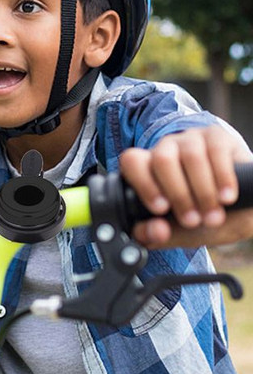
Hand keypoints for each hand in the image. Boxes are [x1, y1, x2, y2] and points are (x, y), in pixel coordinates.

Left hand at [119, 125, 252, 248]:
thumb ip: (158, 236)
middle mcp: (167, 149)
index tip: (160, 209)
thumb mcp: (179, 231)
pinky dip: (222, 178)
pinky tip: (226, 197)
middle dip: (179, 195)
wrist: (242, 205)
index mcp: (148, 167)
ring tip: (213, 216)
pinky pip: (216, 151)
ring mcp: (191, 140)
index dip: (144, 184)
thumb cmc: (203, 214)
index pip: (132, 162)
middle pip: (162, 159)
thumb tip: (154, 232)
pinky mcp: (217, 137)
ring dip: (203, 192)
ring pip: (190, 156)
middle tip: (192, 221)